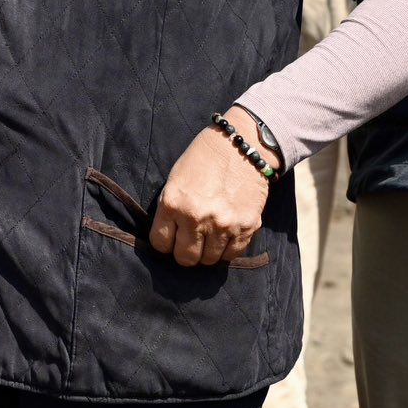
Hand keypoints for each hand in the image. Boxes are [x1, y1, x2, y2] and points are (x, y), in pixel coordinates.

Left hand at [149, 109, 273, 267]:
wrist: (240, 146)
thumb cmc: (202, 160)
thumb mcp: (175, 181)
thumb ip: (170, 210)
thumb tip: (168, 239)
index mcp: (173, 204)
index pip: (161, 244)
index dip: (164, 243)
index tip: (169, 238)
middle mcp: (197, 217)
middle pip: (185, 258)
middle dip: (184, 253)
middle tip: (188, 242)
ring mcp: (224, 224)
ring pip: (209, 260)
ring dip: (207, 252)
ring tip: (208, 237)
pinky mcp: (247, 226)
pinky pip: (232, 254)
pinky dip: (226, 250)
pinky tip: (223, 236)